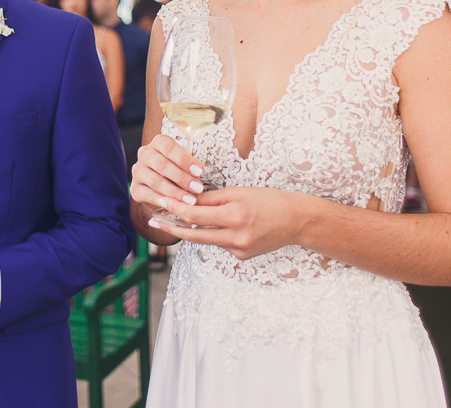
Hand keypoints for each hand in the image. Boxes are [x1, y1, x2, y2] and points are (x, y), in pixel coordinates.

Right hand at [130, 134, 205, 212]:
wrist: (162, 187)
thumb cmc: (177, 170)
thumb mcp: (185, 164)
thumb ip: (192, 165)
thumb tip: (198, 168)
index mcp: (158, 143)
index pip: (169, 147)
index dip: (184, 159)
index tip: (199, 171)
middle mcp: (145, 154)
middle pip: (162, 164)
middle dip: (182, 178)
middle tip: (197, 188)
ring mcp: (138, 171)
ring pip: (156, 181)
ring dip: (175, 192)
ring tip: (190, 199)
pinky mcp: (135, 188)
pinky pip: (149, 195)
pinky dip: (163, 200)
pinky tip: (175, 205)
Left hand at [146, 185, 307, 259]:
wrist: (297, 221)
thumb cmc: (269, 200)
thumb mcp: (239, 192)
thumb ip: (211, 199)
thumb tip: (185, 200)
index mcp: (234, 216)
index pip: (194, 216)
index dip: (174, 210)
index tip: (160, 203)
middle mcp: (236, 237)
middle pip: (193, 234)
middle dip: (171, 227)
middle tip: (154, 220)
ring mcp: (239, 250)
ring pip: (205, 241)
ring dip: (188, 232)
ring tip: (170, 222)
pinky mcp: (242, 257)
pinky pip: (219, 244)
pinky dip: (213, 235)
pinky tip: (217, 226)